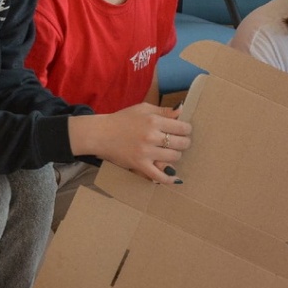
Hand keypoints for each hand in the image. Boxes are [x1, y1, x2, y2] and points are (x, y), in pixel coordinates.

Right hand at [72, 103, 192, 183]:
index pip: (182, 127)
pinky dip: (169, 179)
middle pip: (181, 143)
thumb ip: (163, 110)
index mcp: (154, 121)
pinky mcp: (140, 165)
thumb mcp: (143, 109)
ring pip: (174, 157)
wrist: (101, 133)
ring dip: (176, 155)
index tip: (184, 131)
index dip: (187, 129)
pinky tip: (175, 179)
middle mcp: (152, 136)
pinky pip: (159, 176)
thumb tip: (181, 109)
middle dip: (184, 142)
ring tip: (171, 152)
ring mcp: (146, 152)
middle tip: (180, 142)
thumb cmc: (122, 119)